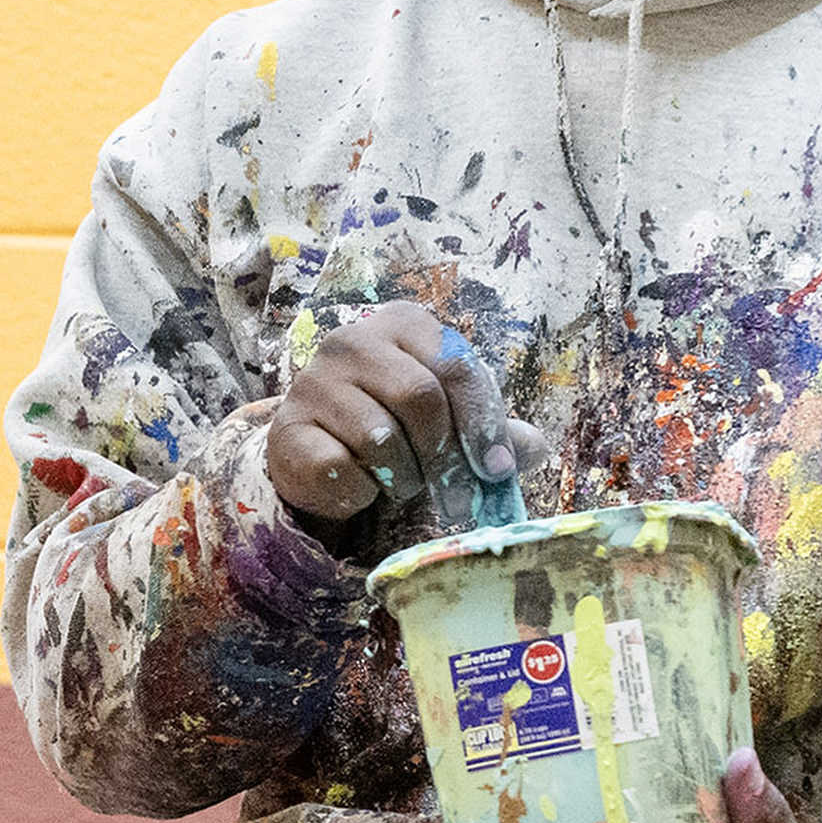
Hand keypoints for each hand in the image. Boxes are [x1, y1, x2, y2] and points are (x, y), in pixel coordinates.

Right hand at [263, 300, 514, 531]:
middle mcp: (353, 340)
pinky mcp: (288, 427)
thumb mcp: (449, 419)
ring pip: (381, 438)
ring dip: (405, 477)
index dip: (482, 421)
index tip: (498, 469)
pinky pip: (341, 468)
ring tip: (403, 482)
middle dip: (446, 456)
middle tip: (457, 497)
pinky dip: (363, 491)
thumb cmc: (395, 425)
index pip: (454, 364)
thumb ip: (493, 430)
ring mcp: (314, 381)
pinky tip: (362, 485)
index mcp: (403, 325)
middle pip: (420, 398)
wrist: (318, 451)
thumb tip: (534, 449)